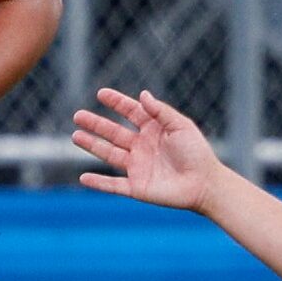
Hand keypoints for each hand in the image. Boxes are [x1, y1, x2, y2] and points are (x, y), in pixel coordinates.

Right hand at [72, 87, 223, 212]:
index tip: (102, 93)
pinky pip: (113, 185)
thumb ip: (161, 111)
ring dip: (92, 145)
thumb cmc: (197, 153)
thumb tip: (143, 94)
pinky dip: (99, 183)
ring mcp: (138, 167)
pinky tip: (84, 178)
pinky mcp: (137, 187)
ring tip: (75, 136)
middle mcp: (143, 147)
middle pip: (114, 132)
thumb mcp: (181, 126)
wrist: (205, 184)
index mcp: (154, 131)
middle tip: (78, 115)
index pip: (132, 113)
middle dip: (96, 124)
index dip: (117, 103)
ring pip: (109, 154)